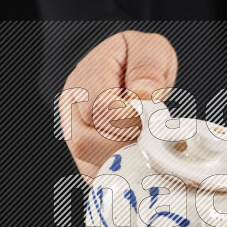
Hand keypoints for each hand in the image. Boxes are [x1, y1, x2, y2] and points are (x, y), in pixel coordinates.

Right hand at [58, 31, 177, 178]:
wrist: (127, 72)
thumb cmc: (140, 61)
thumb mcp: (150, 49)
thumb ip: (147, 66)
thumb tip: (143, 94)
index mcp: (85, 77)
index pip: (100, 107)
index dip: (130, 118)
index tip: (153, 116)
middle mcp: (71, 109)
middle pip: (87, 142)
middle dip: (128, 145)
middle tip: (155, 138)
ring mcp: (74, 136)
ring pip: (89, 163)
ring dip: (126, 162)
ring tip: (151, 150)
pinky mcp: (85, 158)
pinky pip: (97, 177)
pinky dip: (122, 176)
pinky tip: (141, 165)